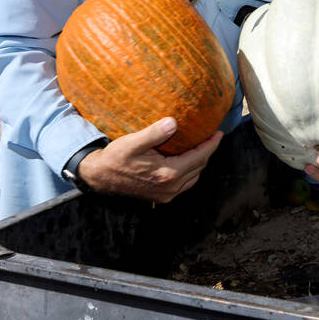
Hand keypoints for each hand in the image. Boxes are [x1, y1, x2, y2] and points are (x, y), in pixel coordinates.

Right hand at [77, 117, 222, 202]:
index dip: (211, 144)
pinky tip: (187, 160)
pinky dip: (191, 171)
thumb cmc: (116, 158)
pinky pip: (185, 183)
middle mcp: (171, 188)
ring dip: (200, 161)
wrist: (100, 178)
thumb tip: (174, 122)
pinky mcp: (162, 197)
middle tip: (212, 135)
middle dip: (208, 151)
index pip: (200, 157)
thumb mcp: (133, 142)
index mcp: (168, 174)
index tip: (218, 132)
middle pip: (199, 167)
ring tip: (202, 146)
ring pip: (194, 176)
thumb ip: (154, 133)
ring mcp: (167, 195)